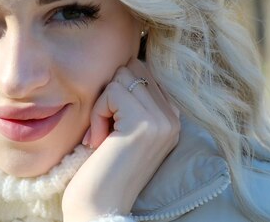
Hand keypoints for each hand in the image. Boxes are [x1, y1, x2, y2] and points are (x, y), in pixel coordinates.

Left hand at [62, 58, 179, 221]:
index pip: (143, 72)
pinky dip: (97, 113)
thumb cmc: (105, 167)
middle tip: (104, 128)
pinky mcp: (143, 123)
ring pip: (122, 77)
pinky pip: (111, 91)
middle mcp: (173, 117)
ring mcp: (162, 120)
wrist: (101, 205)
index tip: (112, 126)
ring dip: (102, 104)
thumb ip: (133, 100)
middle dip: (110, 93)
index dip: (118, 91)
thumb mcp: (126, 128)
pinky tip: (98, 141)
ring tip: (102, 135)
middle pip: (133, 68)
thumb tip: (124, 65)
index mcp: (172, 117)